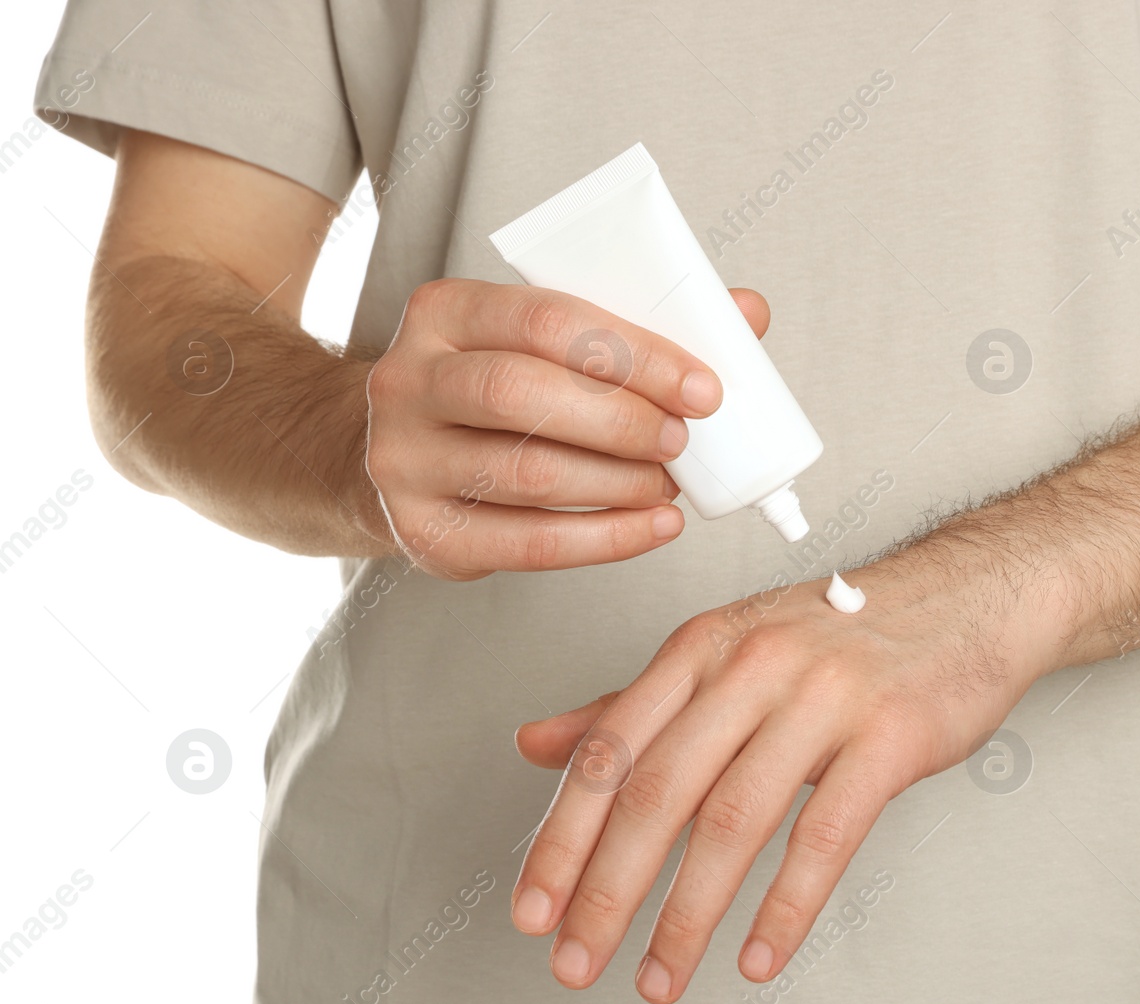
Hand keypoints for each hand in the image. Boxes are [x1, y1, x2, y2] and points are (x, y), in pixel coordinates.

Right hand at [362, 278, 769, 577]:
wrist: (381, 454)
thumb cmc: (488, 390)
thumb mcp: (540, 339)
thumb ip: (636, 324)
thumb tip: (746, 314)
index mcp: (445, 311)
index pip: (546, 319)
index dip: (635, 355)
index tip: (701, 387)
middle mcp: (410, 380)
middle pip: (522, 393)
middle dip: (622, 420)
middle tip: (682, 440)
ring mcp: (406, 460)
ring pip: (527, 473)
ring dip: (619, 483)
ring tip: (667, 483)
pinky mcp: (425, 532)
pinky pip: (528, 544)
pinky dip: (606, 539)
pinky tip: (652, 526)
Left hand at [508, 556, 1056, 1002]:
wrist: (968, 598)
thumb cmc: (844, 634)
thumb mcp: (727, 653)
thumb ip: (632, 704)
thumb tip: (535, 745)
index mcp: (702, 646)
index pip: (611, 750)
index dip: (563, 836)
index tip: (533, 908)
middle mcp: (753, 665)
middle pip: (660, 791)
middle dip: (609, 889)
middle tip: (577, 960)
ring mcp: (824, 698)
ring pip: (735, 820)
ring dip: (689, 915)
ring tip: (661, 976)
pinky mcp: (890, 736)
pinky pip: (826, 836)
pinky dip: (786, 908)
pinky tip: (758, 956)